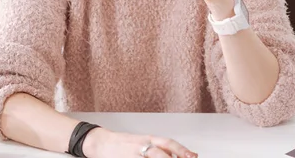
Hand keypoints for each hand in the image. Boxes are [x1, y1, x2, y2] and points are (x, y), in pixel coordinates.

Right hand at [83, 127, 197, 157]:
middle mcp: (142, 145)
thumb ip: (158, 149)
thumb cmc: (123, 144)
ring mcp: (132, 154)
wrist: (101, 142)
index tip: (193, 155)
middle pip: (160, 153)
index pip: (168, 143)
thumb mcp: (142, 142)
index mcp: (148, 139)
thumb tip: (176, 155)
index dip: (182, 149)